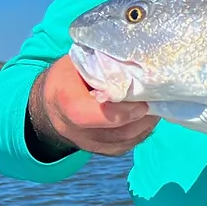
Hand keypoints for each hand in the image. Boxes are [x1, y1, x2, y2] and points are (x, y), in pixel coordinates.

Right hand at [27, 55, 159, 158]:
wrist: (50, 105)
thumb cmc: (69, 76)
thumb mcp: (79, 60)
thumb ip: (103, 62)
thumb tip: (137, 55)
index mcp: (65, 100)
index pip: (86, 114)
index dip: (118, 112)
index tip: (142, 102)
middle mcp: (72, 128)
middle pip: (115, 131)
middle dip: (141, 116)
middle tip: (157, 98)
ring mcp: (86, 143)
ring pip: (124, 140)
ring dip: (146, 123)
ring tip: (156, 104)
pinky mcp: (100, 150)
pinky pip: (126, 145)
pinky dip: (142, 131)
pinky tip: (147, 116)